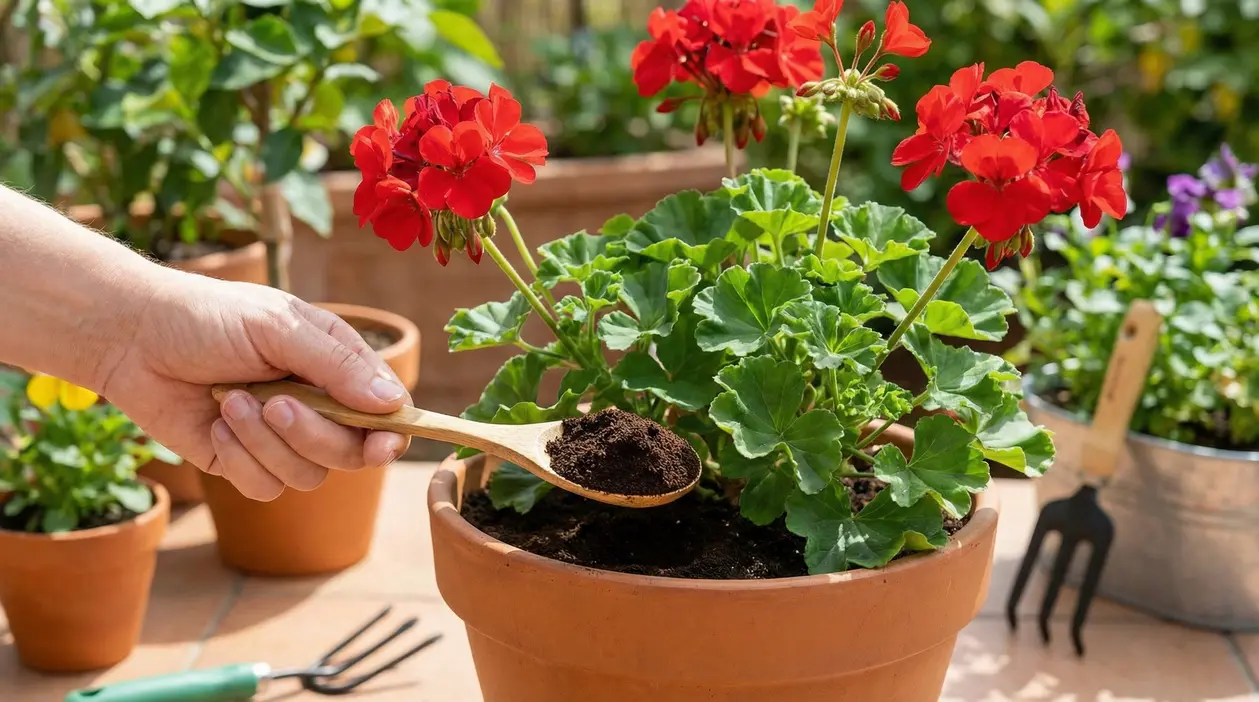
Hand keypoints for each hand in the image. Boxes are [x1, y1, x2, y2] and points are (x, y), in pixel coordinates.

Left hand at [99, 270, 411, 500]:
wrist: (132, 336)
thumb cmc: (209, 317)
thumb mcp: (279, 328)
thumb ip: (337, 366)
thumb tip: (393, 404)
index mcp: (336, 368)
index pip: (385, 412)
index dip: (390, 433)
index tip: (381, 442)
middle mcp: (317, 407)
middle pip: (350, 453)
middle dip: (314, 434)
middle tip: (277, 403)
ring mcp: (280, 439)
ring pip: (307, 475)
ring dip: (267, 442)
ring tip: (231, 401)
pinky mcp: (242, 463)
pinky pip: (264, 487)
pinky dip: (240, 459)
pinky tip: (216, 425)